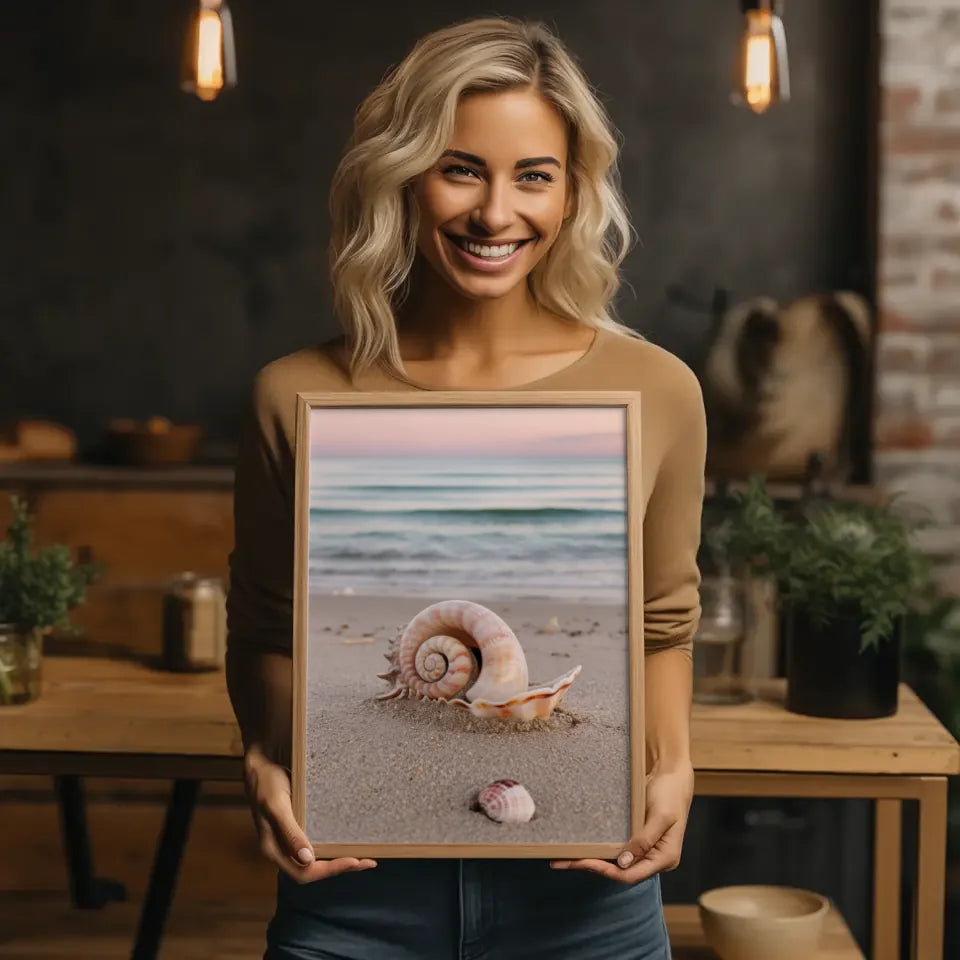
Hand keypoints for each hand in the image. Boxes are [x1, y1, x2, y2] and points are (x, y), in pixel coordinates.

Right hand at [243, 744, 376, 883]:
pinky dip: (331, 845)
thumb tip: (308, 860)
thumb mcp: (277, 806)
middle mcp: (282, 848)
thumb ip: (290, 833)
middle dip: (339, 867)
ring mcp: (288, 839)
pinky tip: (345, 840)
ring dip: (337, 859)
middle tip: (368, 862)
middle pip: (312, 870)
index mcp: (274, 849)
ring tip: (363, 856)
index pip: (304, 873)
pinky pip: (315, 842)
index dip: (330, 870)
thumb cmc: (266, 782)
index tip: (354, 861)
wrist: (259, 763)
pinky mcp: (295, 827)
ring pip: (315, 859)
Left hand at [549, 761, 693, 883]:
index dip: (607, 871)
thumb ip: (644, 840)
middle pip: (621, 871)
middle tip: (565, 861)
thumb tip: (623, 863)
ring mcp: (646, 850)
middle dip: (594, 867)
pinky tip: (586, 846)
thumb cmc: (670, 794)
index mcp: (665, 858)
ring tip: (568, 857)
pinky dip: (603, 849)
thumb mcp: (660, 816)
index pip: (631, 875)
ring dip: (595, 860)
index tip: (584, 862)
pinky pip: (619, 848)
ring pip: (618, 862)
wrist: (673, 775)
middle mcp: (655, 859)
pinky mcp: (638, 839)